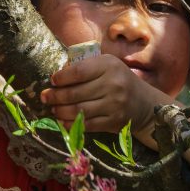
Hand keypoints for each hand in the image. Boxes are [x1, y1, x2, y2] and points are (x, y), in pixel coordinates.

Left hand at [42, 48, 167, 139]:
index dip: (62, 77)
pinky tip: (63, 121)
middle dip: (55, 96)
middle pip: (76, 92)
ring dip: (61, 111)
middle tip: (44, 97)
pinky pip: (87, 124)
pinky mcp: (114, 122)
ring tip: (53, 109)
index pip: (78, 71)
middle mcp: (113, 84)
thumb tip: (57, 76)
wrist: (144, 103)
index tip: (52, 80)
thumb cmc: (119, 80)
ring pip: (79, 110)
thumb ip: (86, 67)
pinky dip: (72, 124)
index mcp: (109, 65)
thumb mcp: (107, 66)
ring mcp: (114, 105)